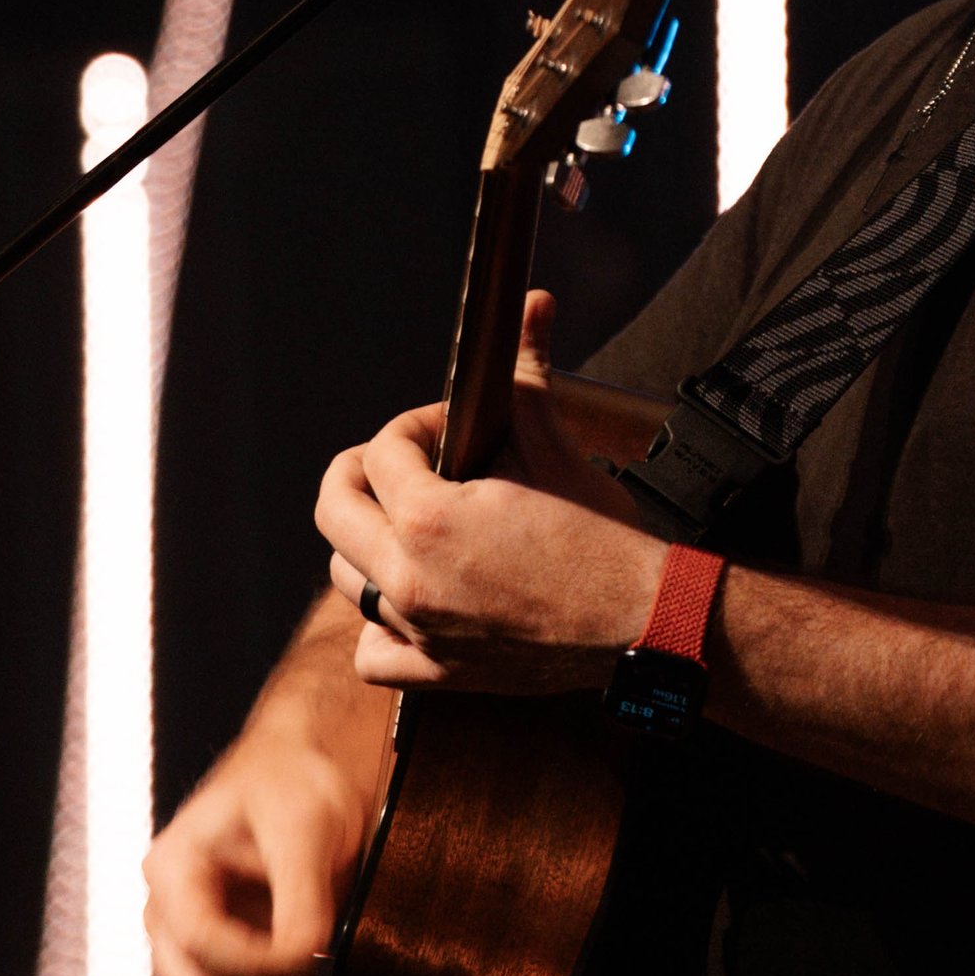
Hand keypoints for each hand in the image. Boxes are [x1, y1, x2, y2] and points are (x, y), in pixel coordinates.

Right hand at [143, 691, 385, 975]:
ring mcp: (185, 945)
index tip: (306, 958)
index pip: (201, 941)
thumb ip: (300, 894)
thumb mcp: (304, 826)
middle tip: (309, 972)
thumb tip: (300, 958)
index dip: (254, 964)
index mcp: (172, 868)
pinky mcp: (212, 967)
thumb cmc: (293, 786)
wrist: (301, 782)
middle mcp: (167, 913)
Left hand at [316, 292, 659, 695]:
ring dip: (370, 543)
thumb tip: (533, 303)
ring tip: (414, 525)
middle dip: (365, 472)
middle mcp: (408, 579)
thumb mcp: (556, 449)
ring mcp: (419, 631)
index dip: (413, 426)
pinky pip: (372, 653)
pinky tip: (410, 601)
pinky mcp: (438, 673)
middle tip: (408, 464)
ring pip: (346, 577)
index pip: (379, 451)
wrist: (641, 620)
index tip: (447, 428)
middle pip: (333, 509)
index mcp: (429, 519)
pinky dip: (380, 628)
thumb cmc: (602, 538)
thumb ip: (528, 375)